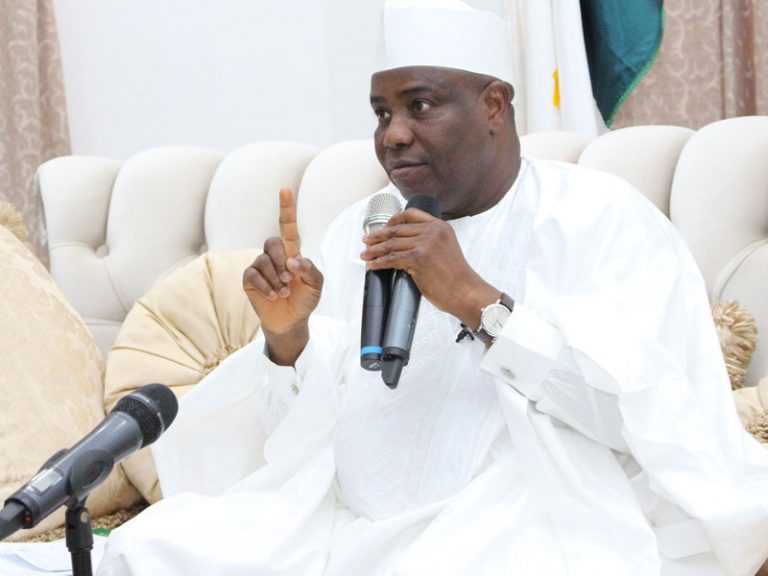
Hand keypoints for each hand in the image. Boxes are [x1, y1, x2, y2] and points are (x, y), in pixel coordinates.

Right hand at [243, 188, 322, 363]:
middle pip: (272, 242)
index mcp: (292, 252)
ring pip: (263, 260)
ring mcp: (260, 266)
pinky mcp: (250, 279)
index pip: (287, 226)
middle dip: (281, 261)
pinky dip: (266, 286)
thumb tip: (293, 260)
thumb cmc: (305, 299)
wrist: (291, 321)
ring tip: (284, 292)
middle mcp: (274, 256)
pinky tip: (274, 296)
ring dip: (276, 279)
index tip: (285, 189)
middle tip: (290, 279)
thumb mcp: (316, 285)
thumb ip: (309, 269)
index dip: (286, 209)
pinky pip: (253, 274)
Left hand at [361, 207, 498, 329]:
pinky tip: (373, 265)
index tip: (384, 226)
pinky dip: (379, 262)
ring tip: (365, 255)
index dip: (394, 219)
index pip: (412, 215)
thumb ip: (430, 242)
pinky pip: (392, 259)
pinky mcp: (418, 259)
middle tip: (367, 241)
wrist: (466, 291)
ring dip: (374, 250)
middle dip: (378, 236)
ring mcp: (425, 244)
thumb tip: (406, 246)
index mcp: (440, 226)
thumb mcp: (447, 249)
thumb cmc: (457, 277)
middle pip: (397, 230)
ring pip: (392, 244)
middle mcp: (433, 232)